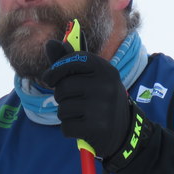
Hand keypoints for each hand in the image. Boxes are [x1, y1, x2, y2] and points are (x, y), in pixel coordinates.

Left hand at [42, 40, 131, 157]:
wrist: (124, 131)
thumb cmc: (100, 100)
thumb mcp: (91, 78)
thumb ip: (68, 62)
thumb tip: (49, 43)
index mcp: (106, 69)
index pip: (72, 60)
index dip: (55, 69)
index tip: (50, 78)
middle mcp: (106, 86)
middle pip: (63, 87)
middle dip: (61, 96)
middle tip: (73, 101)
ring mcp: (103, 108)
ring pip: (62, 109)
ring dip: (66, 114)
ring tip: (81, 115)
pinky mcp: (97, 128)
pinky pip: (66, 127)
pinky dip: (70, 129)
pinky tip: (83, 128)